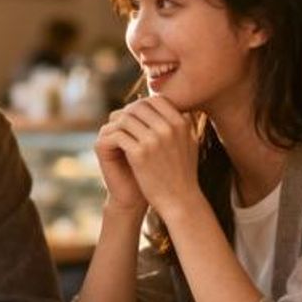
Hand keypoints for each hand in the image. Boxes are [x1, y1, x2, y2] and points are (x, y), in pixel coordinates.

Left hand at [105, 95, 199, 218]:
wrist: (180, 201)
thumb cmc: (184, 174)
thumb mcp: (190, 144)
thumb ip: (184, 124)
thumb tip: (177, 109)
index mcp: (181, 123)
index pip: (157, 100)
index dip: (143, 104)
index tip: (135, 115)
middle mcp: (169, 128)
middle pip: (139, 106)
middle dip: (127, 112)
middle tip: (118, 122)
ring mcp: (154, 140)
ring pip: (126, 118)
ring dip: (117, 124)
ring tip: (113, 133)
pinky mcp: (139, 154)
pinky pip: (119, 135)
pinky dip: (112, 138)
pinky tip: (111, 145)